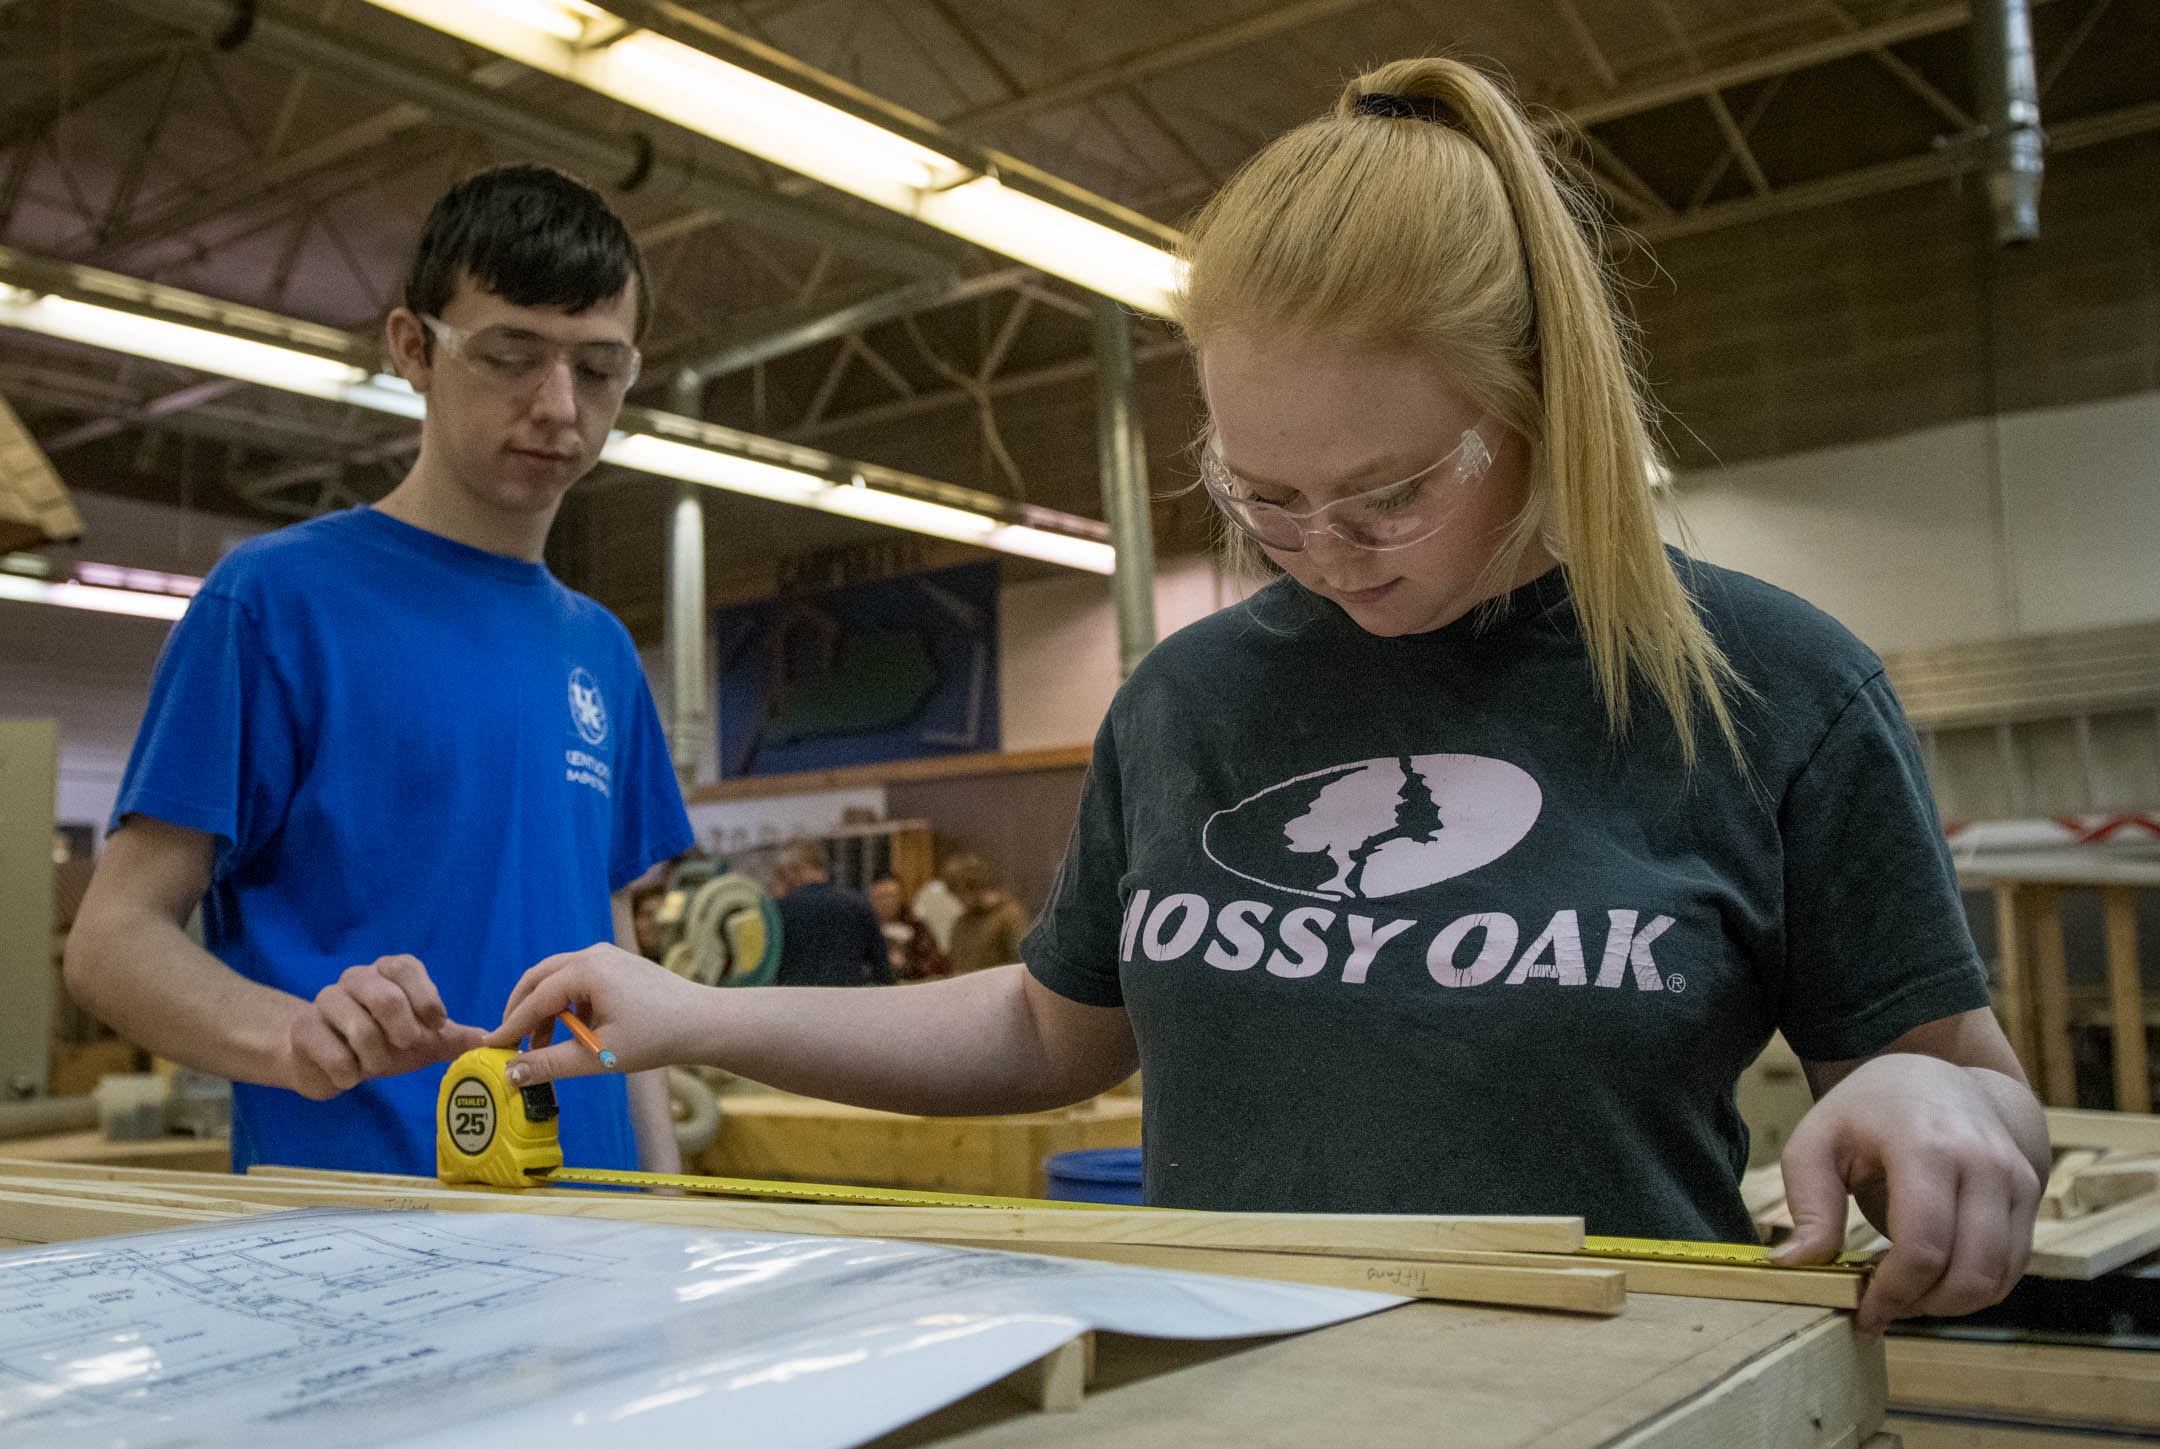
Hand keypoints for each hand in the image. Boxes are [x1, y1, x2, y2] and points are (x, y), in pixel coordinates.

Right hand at [284, 955, 487, 1099]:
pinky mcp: (305, 1030)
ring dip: (377, 1058)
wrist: (325, 1060)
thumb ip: (451, 1036)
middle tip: (407, 1047)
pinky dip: (350, 1073)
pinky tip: (349, 1074)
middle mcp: (355, 978)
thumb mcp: (420, 1040)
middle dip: (404, 1032)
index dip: (425, 997)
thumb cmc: (381, 1043)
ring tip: (375, 1065)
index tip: (435, 1024)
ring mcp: (326, 1001)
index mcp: (387, 972)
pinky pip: (335, 1055)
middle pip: (385, 998)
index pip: (406, 967)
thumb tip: (491, 1039)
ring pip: (361, 1030)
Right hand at [490, 942, 709, 1084]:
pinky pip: (580, 982)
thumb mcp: (598, 1057)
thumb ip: (550, 1064)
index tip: (491, 1048)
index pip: (534, 999)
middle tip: (509, 1042)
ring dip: (545, 1009)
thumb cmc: (656, 1037)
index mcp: (586, 969)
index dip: (510, 1026)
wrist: (704, 1022)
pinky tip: (574, 1034)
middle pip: (539, 978)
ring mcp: (607, 956)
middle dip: (521, 1010)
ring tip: (541, 1045)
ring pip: (558, 979)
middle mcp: (593, 954)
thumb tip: (511, 1074)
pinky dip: (567, 1005)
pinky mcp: (618, 965)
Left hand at [1775, 1053, 2040, 1334]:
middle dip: (1921, 1305)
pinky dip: (1975, 1289)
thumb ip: (1807, 1205)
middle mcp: (1983, 1162)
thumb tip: (1796, 1266)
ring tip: (1904, 1293)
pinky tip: (1934, 1280)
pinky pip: (2013, 1267)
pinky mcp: (2031, 1195)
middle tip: (1882, 1307)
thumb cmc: (1866, 1111)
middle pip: (1967, 1271)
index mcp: (1925, 1145)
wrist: (1937, 1073)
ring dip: (1949, 1303)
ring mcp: (2016, 1178)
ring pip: (1996, 1277)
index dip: (1893, 1293)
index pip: (1922, 1247)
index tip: (1862, 1314)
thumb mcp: (1816, 1142)